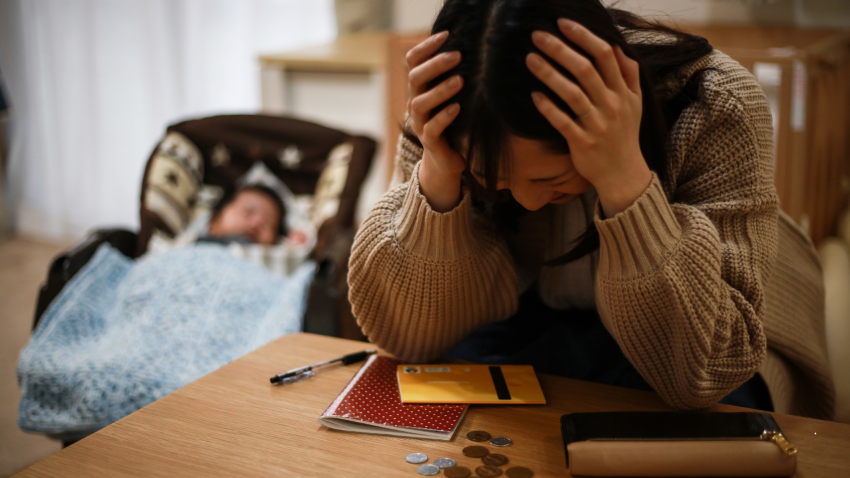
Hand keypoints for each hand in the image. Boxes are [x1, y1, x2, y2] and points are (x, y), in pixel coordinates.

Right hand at [406, 31, 465, 211]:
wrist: (447, 159)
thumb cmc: (454, 122)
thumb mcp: (452, 96)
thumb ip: (454, 76)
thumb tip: (475, 48)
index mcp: (420, 88)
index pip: (413, 61)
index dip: (426, 47)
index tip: (446, 35)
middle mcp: (416, 103)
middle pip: (415, 78)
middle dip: (435, 65)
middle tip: (458, 55)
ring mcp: (421, 123)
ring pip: (420, 103)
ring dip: (440, 90)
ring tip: (461, 80)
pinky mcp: (430, 141)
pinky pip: (432, 128)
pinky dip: (444, 117)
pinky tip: (458, 108)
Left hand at [527, 19, 651, 217]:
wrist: (624, 174)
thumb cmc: (624, 134)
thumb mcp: (636, 102)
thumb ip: (629, 73)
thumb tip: (616, 46)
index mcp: (623, 91)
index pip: (605, 55)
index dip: (583, 36)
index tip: (562, 23)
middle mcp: (612, 105)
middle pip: (586, 69)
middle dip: (560, 49)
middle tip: (537, 35)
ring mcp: (597, 124)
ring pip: (572, 94)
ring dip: (549, 74)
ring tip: (530, 59)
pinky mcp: (582, 143)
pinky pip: (563, 122)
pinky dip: (548, 108)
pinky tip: (533, 95)